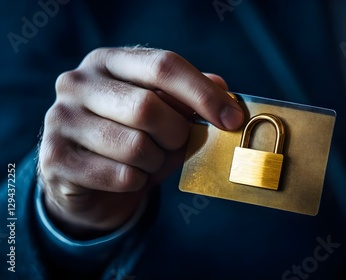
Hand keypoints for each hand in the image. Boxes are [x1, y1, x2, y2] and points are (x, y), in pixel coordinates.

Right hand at [38, 47, 242, 237]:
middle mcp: (77, 82)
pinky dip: (137, 182)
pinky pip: (120, 175)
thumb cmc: (133, 139)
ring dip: (156, 162)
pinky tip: (129, 177)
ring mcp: (60, 119)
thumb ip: (189, 99)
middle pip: (148, 107)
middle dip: (176, 135)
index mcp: (108, 61)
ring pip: (135, 147)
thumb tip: (222, 88)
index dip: (203, 94)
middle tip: (176, 144)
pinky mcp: (54, 158)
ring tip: (148, 160)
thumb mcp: (164, 115)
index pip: (163, 66)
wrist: (87, 180)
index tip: (231, 119)